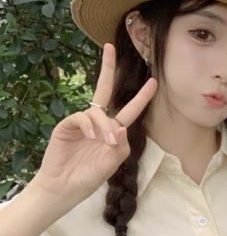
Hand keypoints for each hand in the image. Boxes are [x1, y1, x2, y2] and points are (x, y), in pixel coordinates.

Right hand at [29, 43, 156, 214]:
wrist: (65, 188)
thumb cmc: (88, 178)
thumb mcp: (111, 165)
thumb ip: (120, 148)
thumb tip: (121, 128)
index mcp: (113, 132)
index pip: (129, 110)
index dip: (141, 97)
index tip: (153, 81)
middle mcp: (98, 124)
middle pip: (104, 91)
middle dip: (107, 69)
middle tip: (109, 47)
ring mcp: (81, 124)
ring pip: (97, 111)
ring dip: (105, 125)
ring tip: (106, 142)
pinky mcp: (67, 126)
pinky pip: (81, 118)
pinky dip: (88, 126)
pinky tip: (91, 137)